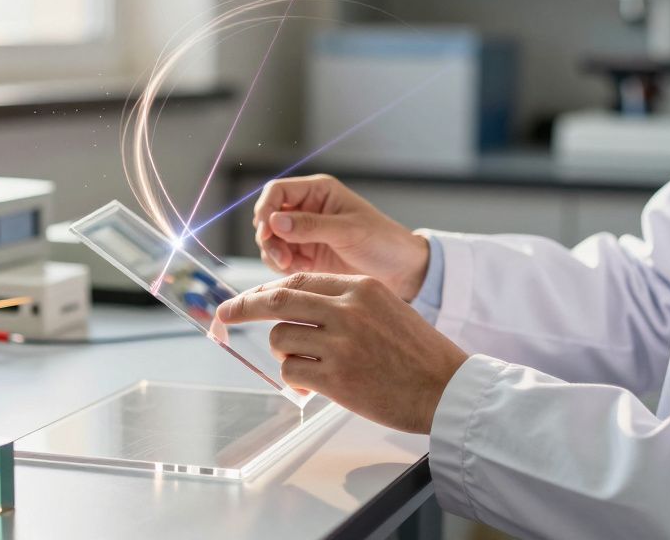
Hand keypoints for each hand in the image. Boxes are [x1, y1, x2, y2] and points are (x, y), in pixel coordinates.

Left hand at [217, 272, 467, 433]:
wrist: (447, 388)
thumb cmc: (417, 352)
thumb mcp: (386, 308)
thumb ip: (343, 302)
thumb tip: (291, 305)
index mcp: (360, 288)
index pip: (298, 281)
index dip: (264, 290)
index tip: (245, 299)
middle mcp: (347, 310)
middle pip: (276, 302)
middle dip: (242, 308)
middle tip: (223, 316)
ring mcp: (340, 343)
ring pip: (281, 340)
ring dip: (285, 354)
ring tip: (310, 366)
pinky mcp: (336, 377)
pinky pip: (292, 371)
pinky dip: (295, 379)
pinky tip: (312, 385)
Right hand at [253, 175, 430, 300]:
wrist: (401, 271)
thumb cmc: (382, 241)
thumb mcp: (348, 231)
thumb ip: (311, 226)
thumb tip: (274, 220)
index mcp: (319, 191)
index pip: (277, 192)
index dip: (266, 209)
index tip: (266, 232)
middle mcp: (307, 209)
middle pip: (268, 216)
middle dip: (269, 237)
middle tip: (282, 258)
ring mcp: (305, 233)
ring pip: (271, 239)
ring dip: (274, 253)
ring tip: (293, 267)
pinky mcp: (306, 255)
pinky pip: (280, 258)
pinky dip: (283, 266)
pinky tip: (302, 271)